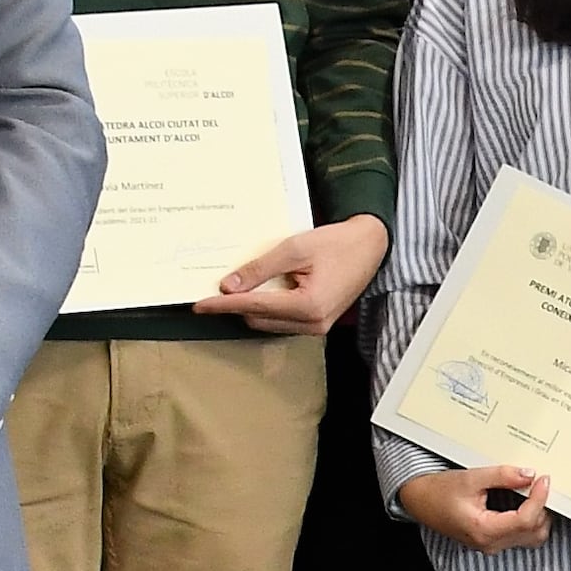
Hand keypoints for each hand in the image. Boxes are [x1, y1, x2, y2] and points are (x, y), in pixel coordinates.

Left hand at [197, 214, 388, 336]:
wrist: (370, 245)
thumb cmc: (338, 243)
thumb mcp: (294, 248)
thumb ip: (260, 269)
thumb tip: (229, 286)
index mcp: (308, 306)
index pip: (253, 307)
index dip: (223, 305)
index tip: (200, 305)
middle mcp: (313, 324)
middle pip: (258, 320)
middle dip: (237, 305)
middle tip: (219, 287)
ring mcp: (317, 327)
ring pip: (268, 323)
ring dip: (253, 307)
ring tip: (244, 285)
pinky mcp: (318, 323)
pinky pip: (282, 321)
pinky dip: (268, 308)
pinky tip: (264, 291)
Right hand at [398, 463, 554, 551]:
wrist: (420, 501)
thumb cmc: (439, 492)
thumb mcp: (471, 478)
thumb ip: (502, 476)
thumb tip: (529, 474)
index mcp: (484, 530)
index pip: (525, 520)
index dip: (540, 499)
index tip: (543, 480)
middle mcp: (490, 543)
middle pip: (533, 531)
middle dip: (542, 507)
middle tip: (540, 484)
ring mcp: (492, 545)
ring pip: (531, 538)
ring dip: (539, 516)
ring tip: (534, 493)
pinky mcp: (493, 541)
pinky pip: (522, 537)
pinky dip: (530, 521)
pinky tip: (526, 502)